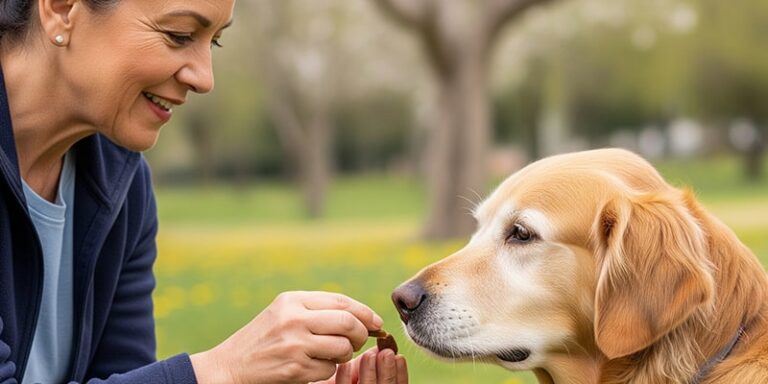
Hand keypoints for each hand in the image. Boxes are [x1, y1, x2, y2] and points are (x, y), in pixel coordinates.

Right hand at [191, 291, 383, 383]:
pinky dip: (327, 371)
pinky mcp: (295, 368)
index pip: (341, 301)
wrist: (229, 367)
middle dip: (360, 333)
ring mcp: (294, 343)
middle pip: (347, 322)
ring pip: (342, 347)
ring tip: (331, 354)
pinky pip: (329, 369)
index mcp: (292, 300)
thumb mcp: (284, 313)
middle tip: (359, 341)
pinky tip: (312, 367)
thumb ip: (317, 310)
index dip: (364, 312)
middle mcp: (294, 318)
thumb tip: (362, 317)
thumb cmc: (263, 338)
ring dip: (344, 354)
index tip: (376, 322)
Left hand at [312, 347, 407, 383]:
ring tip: (369, 355)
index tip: (398, 355)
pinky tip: (344, 366)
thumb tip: (383, 344)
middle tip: (386, 352)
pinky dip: (346, 380)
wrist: (310, 375)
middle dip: (387, 372)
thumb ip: (370, 360)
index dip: (400, 374)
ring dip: (370, 374)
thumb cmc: (339, 379)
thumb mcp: (357, 370)